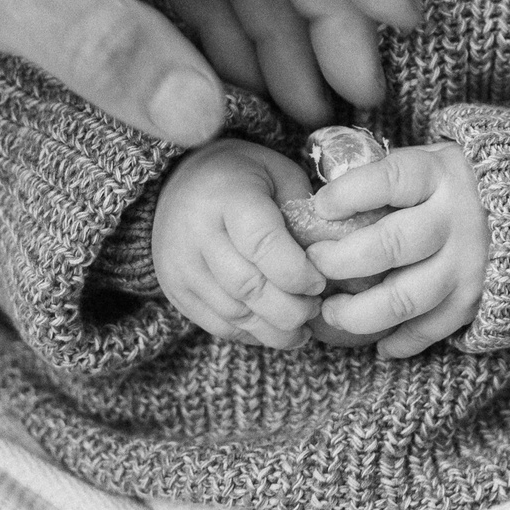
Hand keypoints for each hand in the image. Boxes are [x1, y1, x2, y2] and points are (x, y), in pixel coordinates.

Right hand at [154, 140, 326, 345]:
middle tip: (316, 308)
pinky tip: (276, 330)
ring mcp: (181, 265)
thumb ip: (304, 212)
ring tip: (303, 326)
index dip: (297, 271)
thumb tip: (333, 257)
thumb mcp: (280, 175)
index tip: (320, 282)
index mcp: (228, 196)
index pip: (263, 244)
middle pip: (248, 287)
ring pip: (233, 313)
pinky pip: (217, 325)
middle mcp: (197, 232)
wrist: (181, 183)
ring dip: (274, 329)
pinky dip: (252, 334)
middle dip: (291, 309)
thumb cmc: (244, 177)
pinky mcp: (175, 290)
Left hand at [305, 142, 489, 358]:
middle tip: (314, 266)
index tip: (320, 207)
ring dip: (358, 313)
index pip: (389, 180)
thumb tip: (328, 201)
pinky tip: (378, 343)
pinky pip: (432, 328)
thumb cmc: (467, 180)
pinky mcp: (477, 299)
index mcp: (441, 175)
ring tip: (330, 313)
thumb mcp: (435, 159)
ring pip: (404, 298)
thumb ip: (390, 175)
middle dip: (340, 260)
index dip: (348, 194)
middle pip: (389, 245)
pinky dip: (401, 341)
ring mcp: (469, 264)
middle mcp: (457, 220)